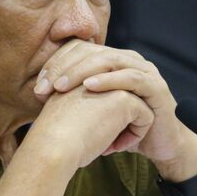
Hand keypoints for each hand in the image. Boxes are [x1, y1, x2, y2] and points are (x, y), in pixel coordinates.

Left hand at [33, 39, 189, 164]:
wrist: (158, 146)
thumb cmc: (122, 126)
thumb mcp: (93, 107)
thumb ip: (73, 94)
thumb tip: (37, 91)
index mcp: (112, 60)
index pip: (79, 49)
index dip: (56, 63)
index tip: (38, 85)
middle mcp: (128, 59)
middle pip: (91, 52)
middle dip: (64, 67)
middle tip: (45, 86)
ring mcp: (144, 71)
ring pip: (109, 60)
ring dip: (82, 71)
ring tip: (61, 86)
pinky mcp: (156, 87)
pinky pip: (131, 78)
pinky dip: (109, 81)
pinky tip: (90, 87)